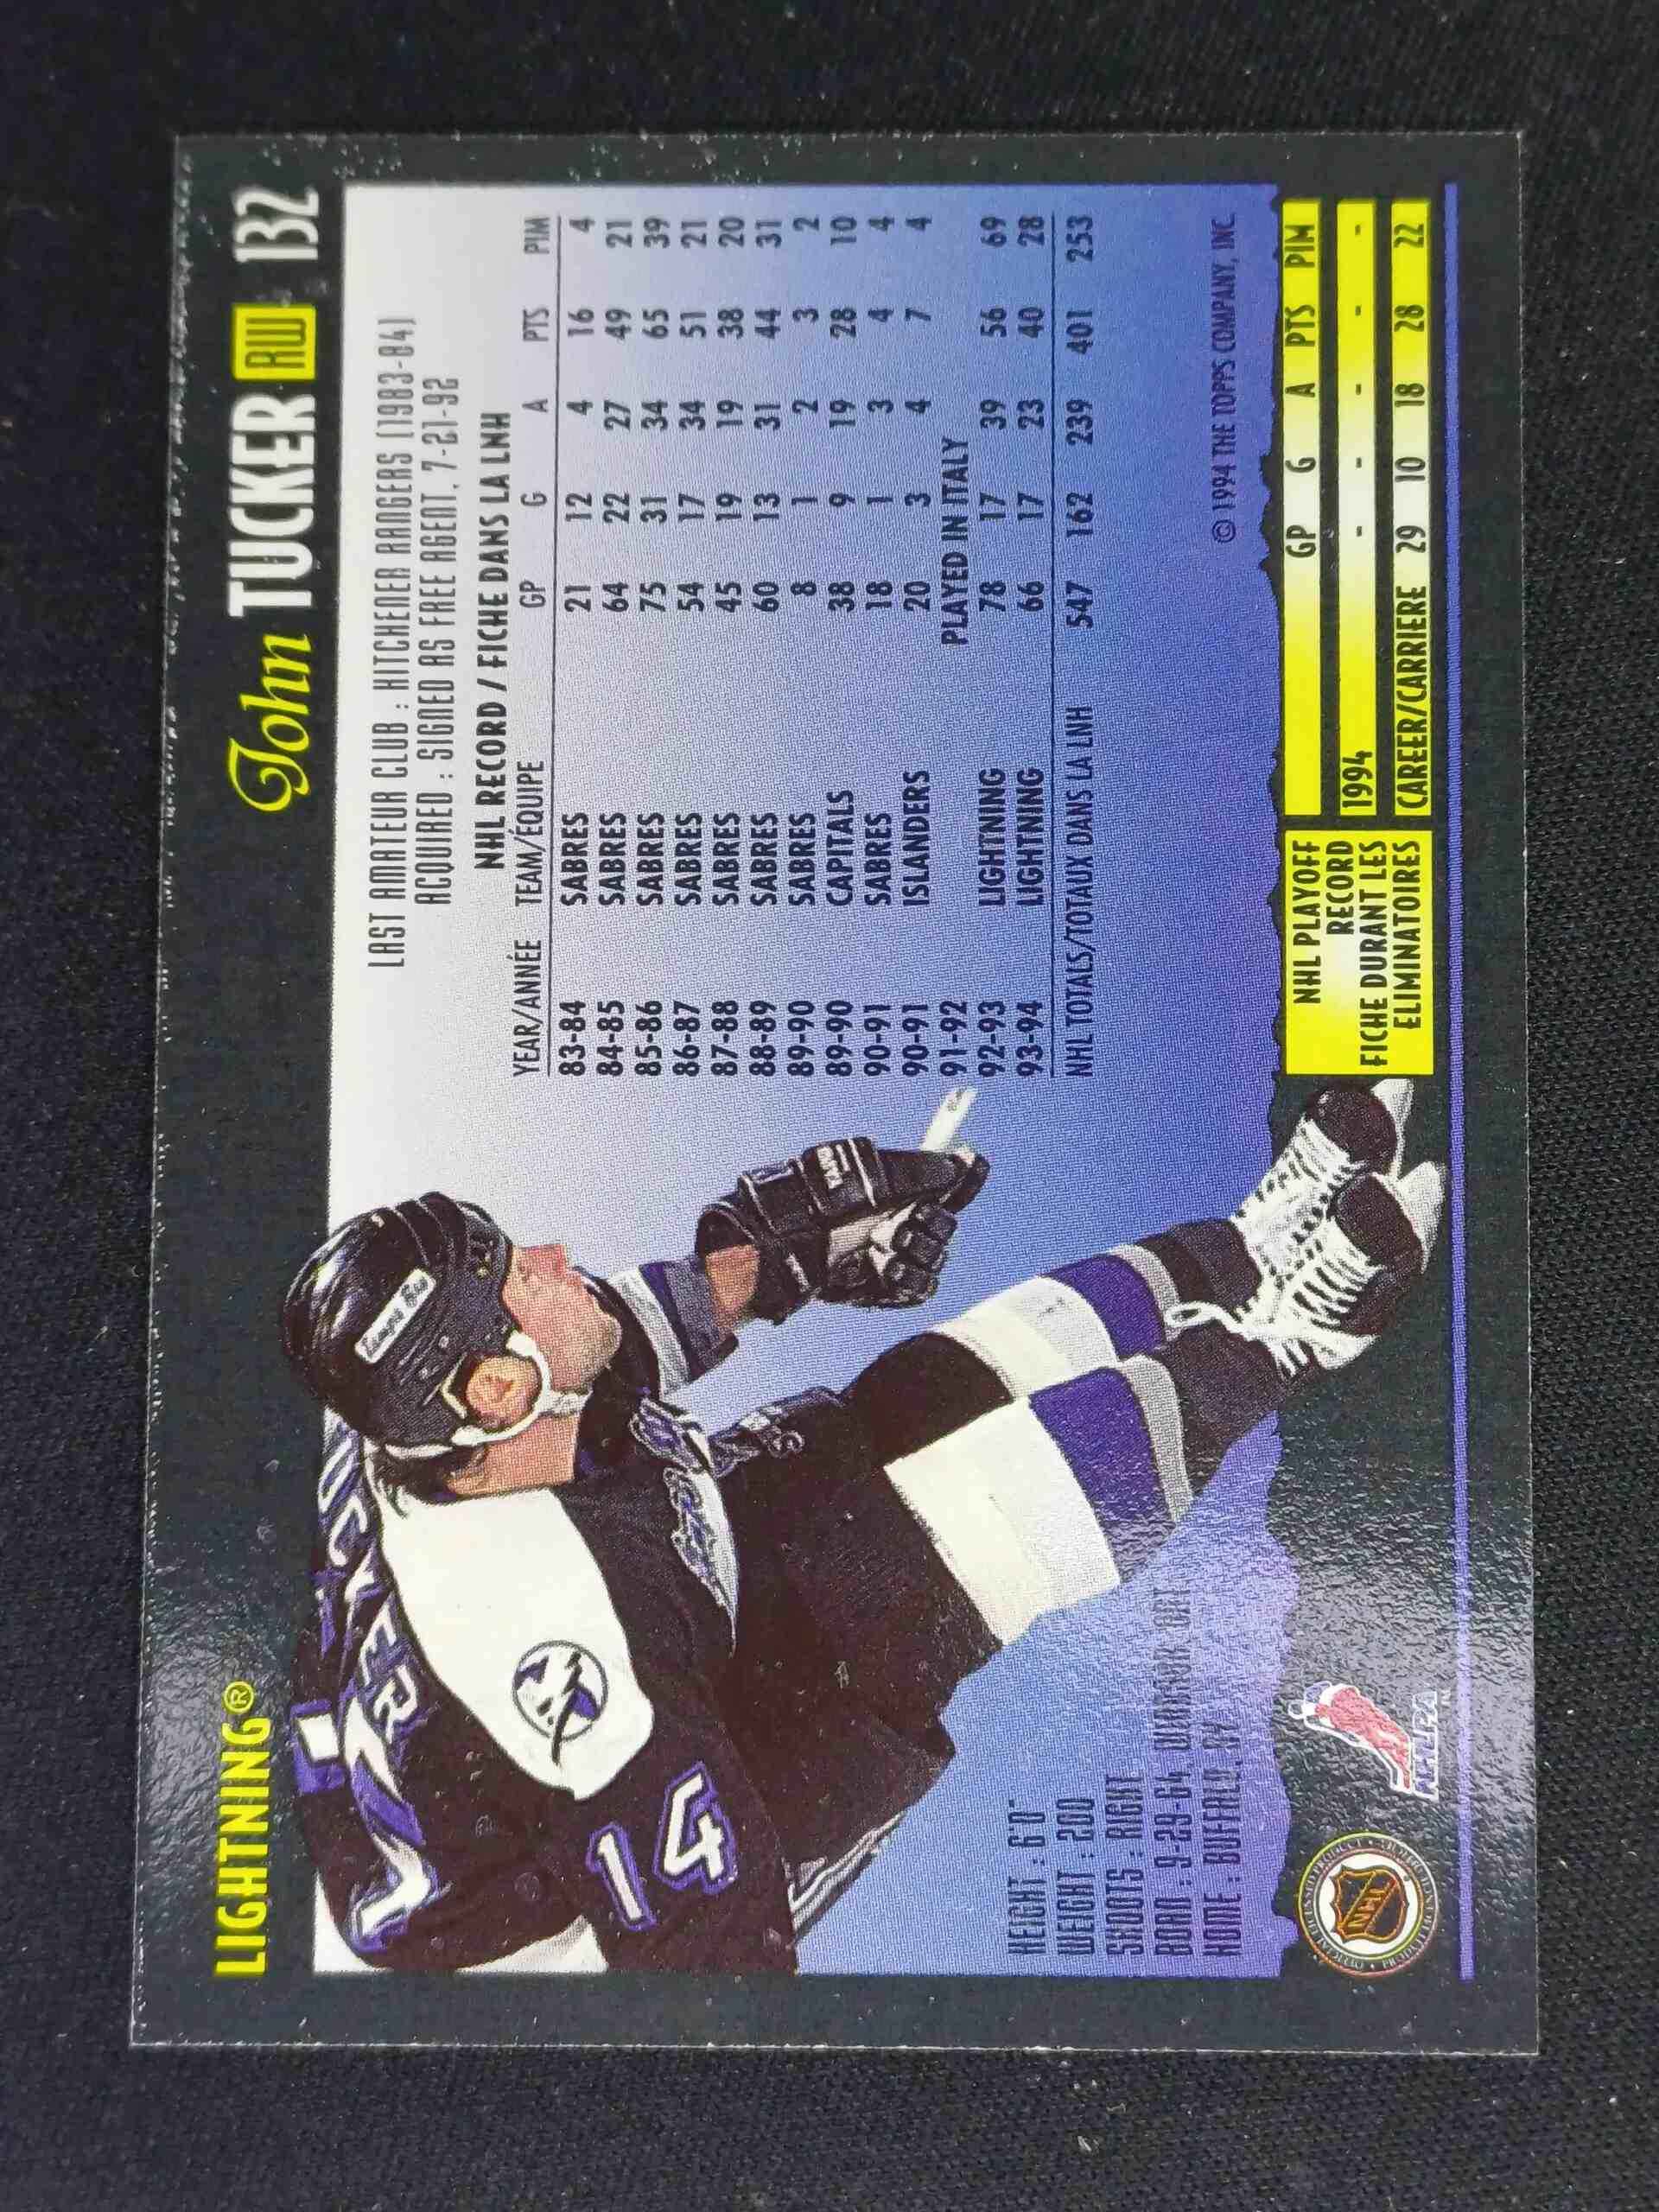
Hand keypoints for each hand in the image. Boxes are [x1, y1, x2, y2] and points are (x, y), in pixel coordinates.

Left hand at [697, 1138, 988, 1320]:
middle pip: (944, 1226)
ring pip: (935, 1260)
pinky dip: (907, 1282)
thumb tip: (957, 1164)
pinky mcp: (878, 1290)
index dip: (962, 1180)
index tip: (972, 1165)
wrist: (779, 1250)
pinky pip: (919, 1290)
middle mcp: (890, 1221)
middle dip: (929, 1226)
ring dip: (916, 1255)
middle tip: (898, 1228)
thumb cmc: (815, 1205)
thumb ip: (919, 1170)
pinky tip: (885, 1274)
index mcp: (889, 1190)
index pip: (942, 1186)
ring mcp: (885, 1256)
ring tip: (883, 1252)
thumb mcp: (869, 1177)